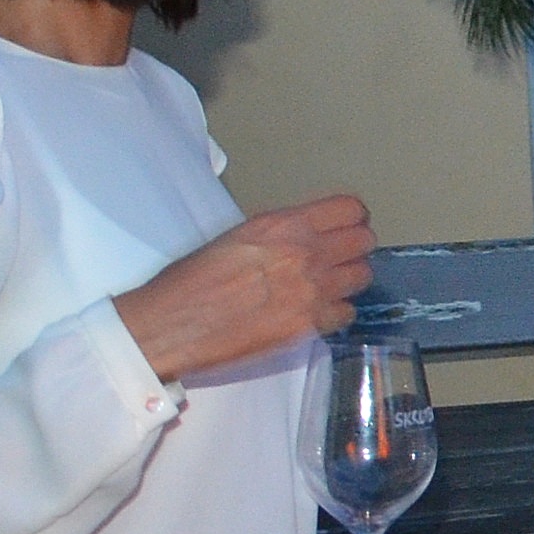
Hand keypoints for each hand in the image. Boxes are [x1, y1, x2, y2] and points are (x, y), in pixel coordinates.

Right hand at [114, 195, 372, 379]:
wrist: (169, 324)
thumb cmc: (188, 283)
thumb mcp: (235, 238)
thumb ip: (277, 235)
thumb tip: (301, 239)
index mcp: (282, 225)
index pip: (349, 209)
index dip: (351, 219)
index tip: (347, 227)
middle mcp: (303, 252)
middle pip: (364, 241)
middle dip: (353, 249)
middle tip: (338, 259)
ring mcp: (310, 289)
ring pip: (362, 276)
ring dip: (347, 281)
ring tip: (326, 287)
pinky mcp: (309, 324)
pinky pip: (346, 313)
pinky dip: (335, 314)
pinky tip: (315, 313)